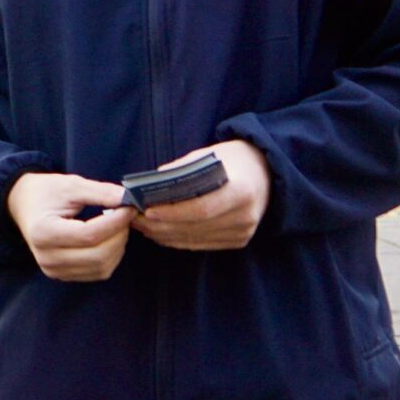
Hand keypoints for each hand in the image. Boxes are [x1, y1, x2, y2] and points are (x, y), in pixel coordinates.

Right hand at [5, 172, 133, 281]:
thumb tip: (127, 199)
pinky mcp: (62, 275)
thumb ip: (99, 192)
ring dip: (117, 247)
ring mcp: (53, 269)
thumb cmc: (45, 193)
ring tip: (116, 227)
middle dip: (119, 236)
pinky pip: (97, 272)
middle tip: (125, 217)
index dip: (114, 223)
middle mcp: (46, 256)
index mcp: (43, 232)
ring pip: (101, 267)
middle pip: (97, 255)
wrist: (23, 205)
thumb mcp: (70, 185)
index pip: (88, 235)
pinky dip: (110, 257)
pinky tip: (108, 239)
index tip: (128, 208)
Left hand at [130, 139, 269, 251]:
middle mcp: (245, 216)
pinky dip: (177, 240)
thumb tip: (150, 185)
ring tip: (140, 225)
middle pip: (196, 227)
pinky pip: (202, 244)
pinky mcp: (238, 240)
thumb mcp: (207, 155)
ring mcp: (243, 232)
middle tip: (133, 218)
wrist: (265, 173)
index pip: (202, 208)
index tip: (147, 210)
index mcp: (241, 191)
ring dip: (164, 234)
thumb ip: (181, 170)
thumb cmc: (231, 160)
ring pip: (196, 239)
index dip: (173, 212)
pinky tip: (158, 232)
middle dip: (160, 225)